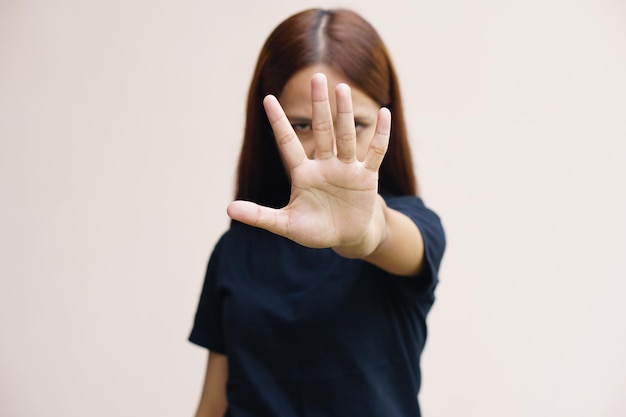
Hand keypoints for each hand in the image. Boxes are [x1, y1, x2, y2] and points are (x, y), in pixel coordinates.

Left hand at [227, 73, 390, 257]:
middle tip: (317, 77)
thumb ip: (260, 216)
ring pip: (345, 136)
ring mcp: (346, 169)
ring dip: (344, 113)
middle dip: (319, 106)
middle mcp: (324, 165)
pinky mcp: (366, 177)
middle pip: (322, 130)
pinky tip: (384, 113)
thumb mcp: (285, 224)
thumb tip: (229, 208)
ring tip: (341, 89)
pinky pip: (374, 153)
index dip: (278, 122)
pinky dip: (380, 135)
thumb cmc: (315, 230)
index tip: (267, 99)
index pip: (288, 142)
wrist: (346, 238)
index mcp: (303, 174)